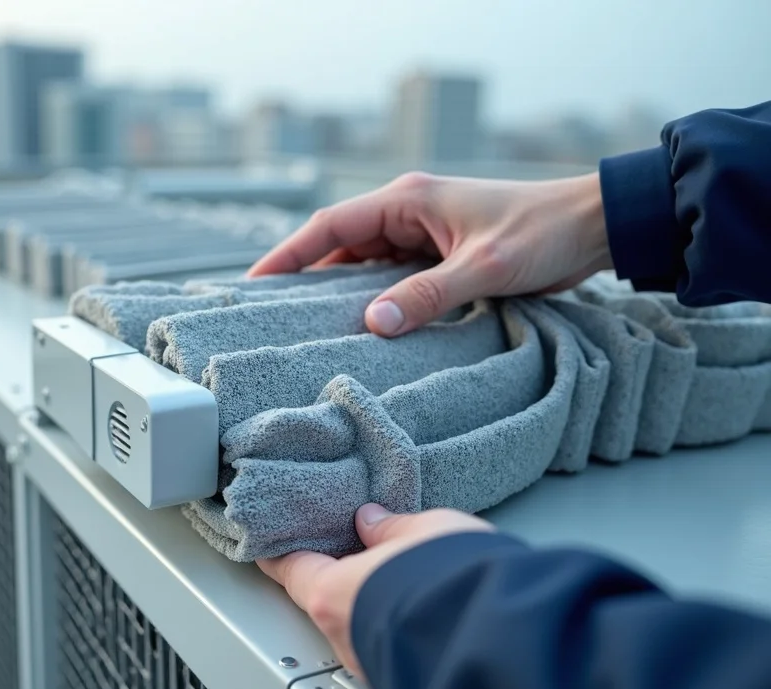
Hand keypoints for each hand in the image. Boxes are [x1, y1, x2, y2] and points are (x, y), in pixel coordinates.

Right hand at [248, 172, 611, 335]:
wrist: (594, 226)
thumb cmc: (543, 232)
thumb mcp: (484, 267)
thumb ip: (427, 295)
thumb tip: (373, 323)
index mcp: (408, 200)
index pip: (331, 225)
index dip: (289, 254)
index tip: (255, 284)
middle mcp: (409, 212)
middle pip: (340, 246)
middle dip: (305, 276)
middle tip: (270, 312)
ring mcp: (424, 233)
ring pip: (365, 264)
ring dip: (340, 291)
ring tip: (306, 326)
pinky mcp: (441, 255)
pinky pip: (393, 277)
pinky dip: (374, 299)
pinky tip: (362, 326)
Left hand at [257, 503, 494, 677]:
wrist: (507, 634)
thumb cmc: (456, 579)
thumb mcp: (424, 530)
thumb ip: (391, 527)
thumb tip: (374, 521)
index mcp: (332, 594)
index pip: (290, 569)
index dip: (281, 552)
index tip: (270, 543)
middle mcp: (345, 637)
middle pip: (325, 599)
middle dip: (338, 576)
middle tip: (349, 550)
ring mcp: (374, 662)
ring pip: (359, 624)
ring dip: (371, 601)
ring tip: (396, 574)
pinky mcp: (405, 674)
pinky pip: (388, 641)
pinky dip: (394, 621)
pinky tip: (419, 604)